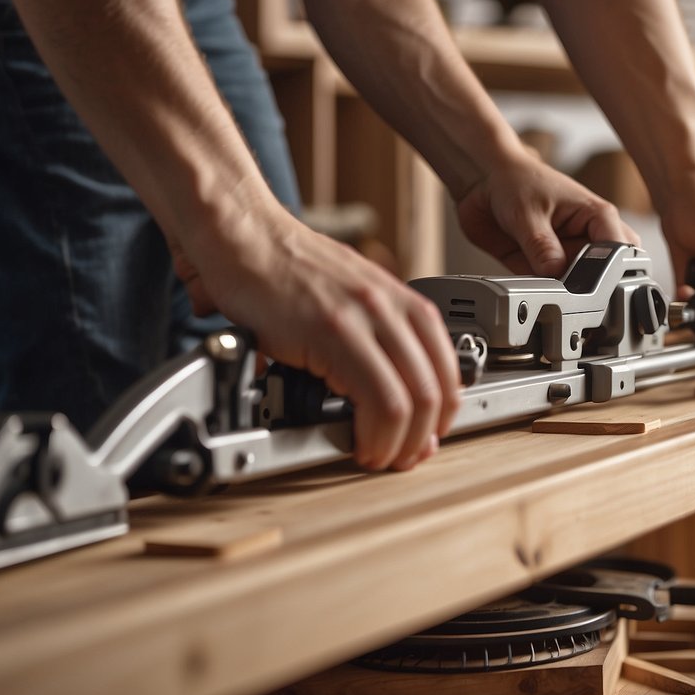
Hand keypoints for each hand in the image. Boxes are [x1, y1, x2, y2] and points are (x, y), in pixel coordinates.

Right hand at [170, 203, 461, 471]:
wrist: (245, 237)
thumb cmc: (285, 269)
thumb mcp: (350, 300)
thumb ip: (374, 337)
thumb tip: (385, 388)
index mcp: (402, 301)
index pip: (448, 369)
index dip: (442, 415)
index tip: (425, 436)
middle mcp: (391, 307)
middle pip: (437, 389)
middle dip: (424, 437)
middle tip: (403, 457)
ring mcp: (364, 317)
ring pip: (411, 400)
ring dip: (399, 442)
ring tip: (380, 456)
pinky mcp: (332, 331)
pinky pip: (376, 397)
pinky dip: (373, 432)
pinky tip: (359, 442)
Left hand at [454, 153, 639, 276]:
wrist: (487, 182)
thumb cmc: (518, 181)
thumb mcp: (528, 212)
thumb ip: (541, 245)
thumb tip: (554, 272)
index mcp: (597, 216)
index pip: (620, 249)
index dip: (610, 270)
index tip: (591, 282)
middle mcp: (586, 238)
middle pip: (608, 271)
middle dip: (594, 285)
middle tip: (574, 290)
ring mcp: (567, 254)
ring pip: (578, 284)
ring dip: (565, 290)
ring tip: (547, 286)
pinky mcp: (545, 267)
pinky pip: (550, 288)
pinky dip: (543, 292)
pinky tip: (532, 288)